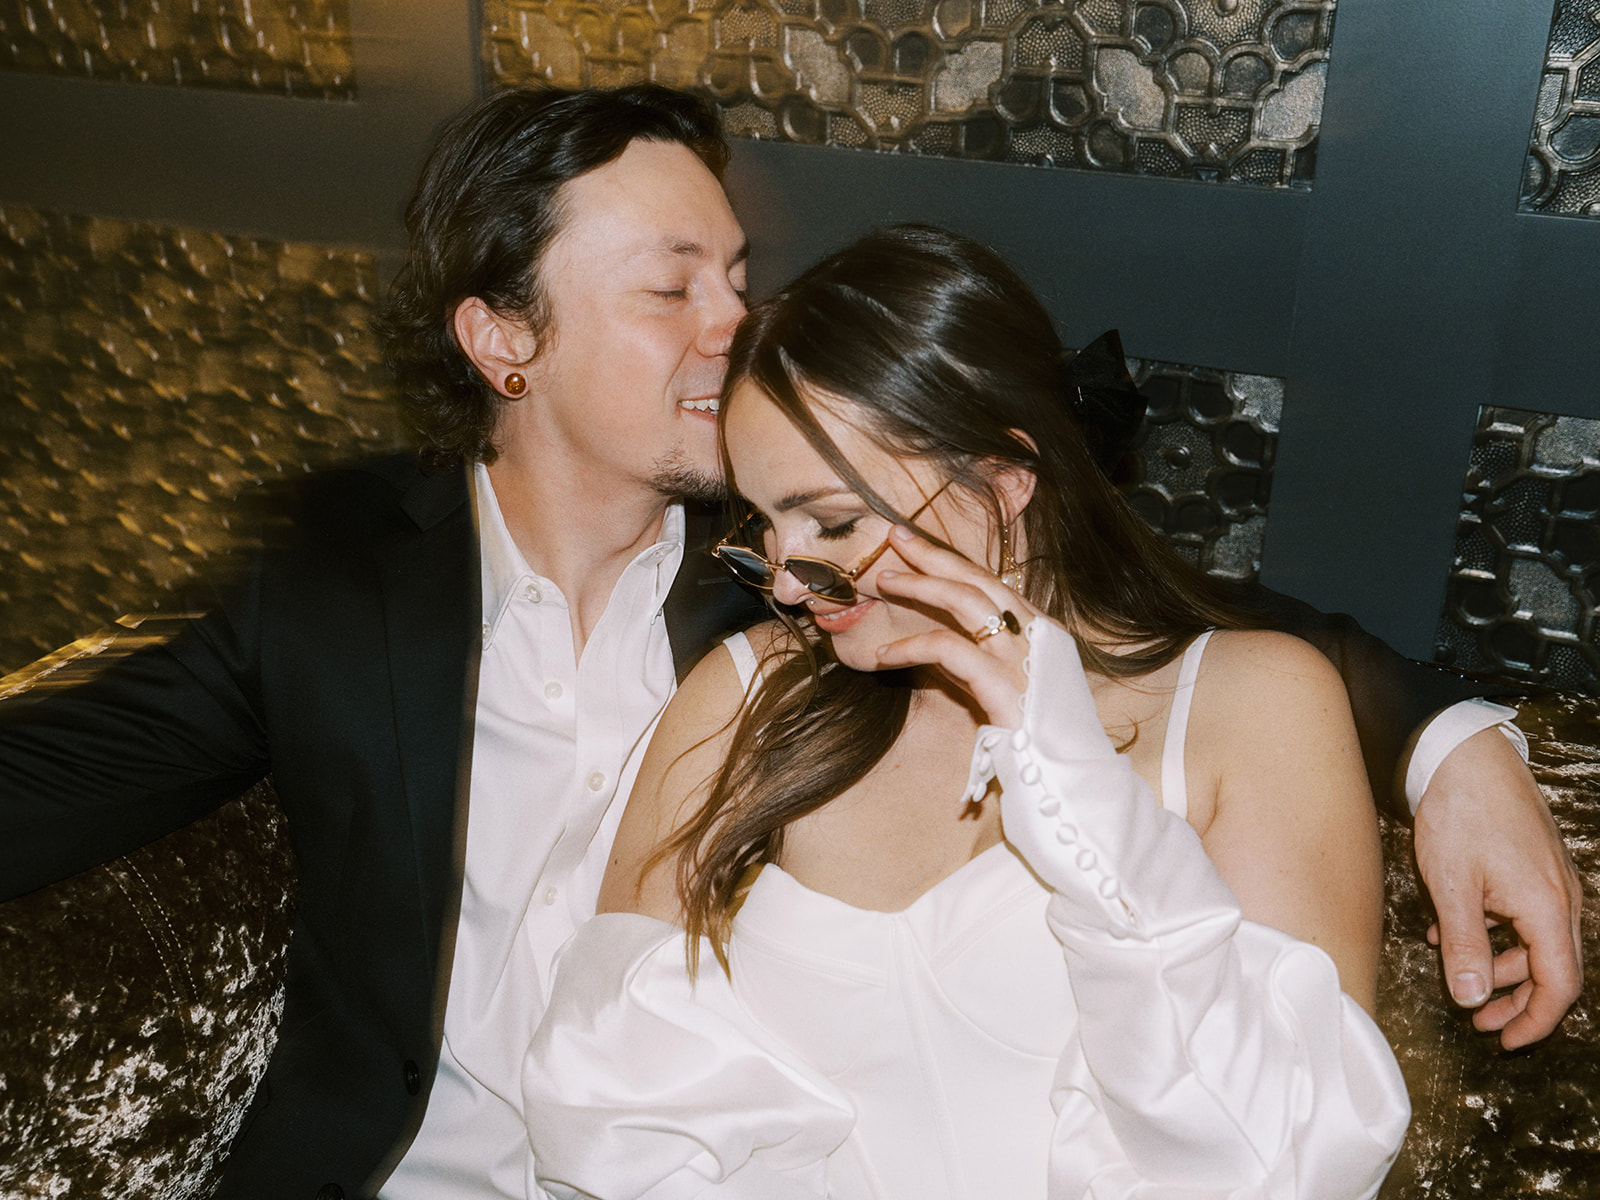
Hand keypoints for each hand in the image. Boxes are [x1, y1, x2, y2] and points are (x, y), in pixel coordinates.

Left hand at [870, 525, 1048, 725]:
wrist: (1068, 781)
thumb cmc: (1037, 739)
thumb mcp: (1009, 685)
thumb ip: (982, 658)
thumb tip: (938, 638)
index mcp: (1043, 631)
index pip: (993, 582)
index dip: (953, 560)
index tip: (919, 544)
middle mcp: (1037, 635)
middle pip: (980, 579)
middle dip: (934, 554)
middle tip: (896, 536)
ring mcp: (1023, 657)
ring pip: (966, 602)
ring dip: (920, 586)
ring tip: (885, 582)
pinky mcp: (1005, 685)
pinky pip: (948, 650)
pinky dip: (910, 647)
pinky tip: (882, 655)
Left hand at [1412, 726, 1582, 1048]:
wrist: (1464, 754)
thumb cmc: (1460, 812)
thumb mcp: (1452, 885)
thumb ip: (1464, 946)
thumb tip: (1471, 998)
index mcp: (1549, 909)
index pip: (1559, 986)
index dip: (1535, 1021)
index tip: (1506, 1040)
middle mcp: (1562, 898)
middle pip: (1551, 968)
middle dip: (1515, 999)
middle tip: (1479, 1021)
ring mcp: (1551, 880)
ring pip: (1534, 941)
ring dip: (1498, 964)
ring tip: (1454, 971)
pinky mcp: (1533, 865)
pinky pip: (1523, 913)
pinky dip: (1493, 931)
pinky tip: (1450, 932)